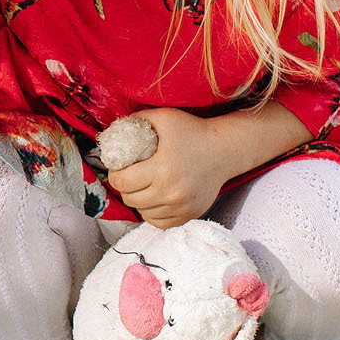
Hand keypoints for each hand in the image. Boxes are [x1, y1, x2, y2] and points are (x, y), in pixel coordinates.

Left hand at [102, 107, 232, 228]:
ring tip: (141, 187)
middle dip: (124, 188)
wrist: (225, 150)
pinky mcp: (189, 214)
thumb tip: (114, 131)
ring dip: (138, 201)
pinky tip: (154, 200)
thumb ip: (137, 121)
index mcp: (161, 169)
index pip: (122, 182)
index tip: (118, 168)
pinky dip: (152, 213)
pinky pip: (160, 222)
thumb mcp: (164, 117)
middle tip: (128, 177)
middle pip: (130, 199)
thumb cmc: (193, 131)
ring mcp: (181, 207)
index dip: (115, 175)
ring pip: (143, 212)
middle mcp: (171, 192)